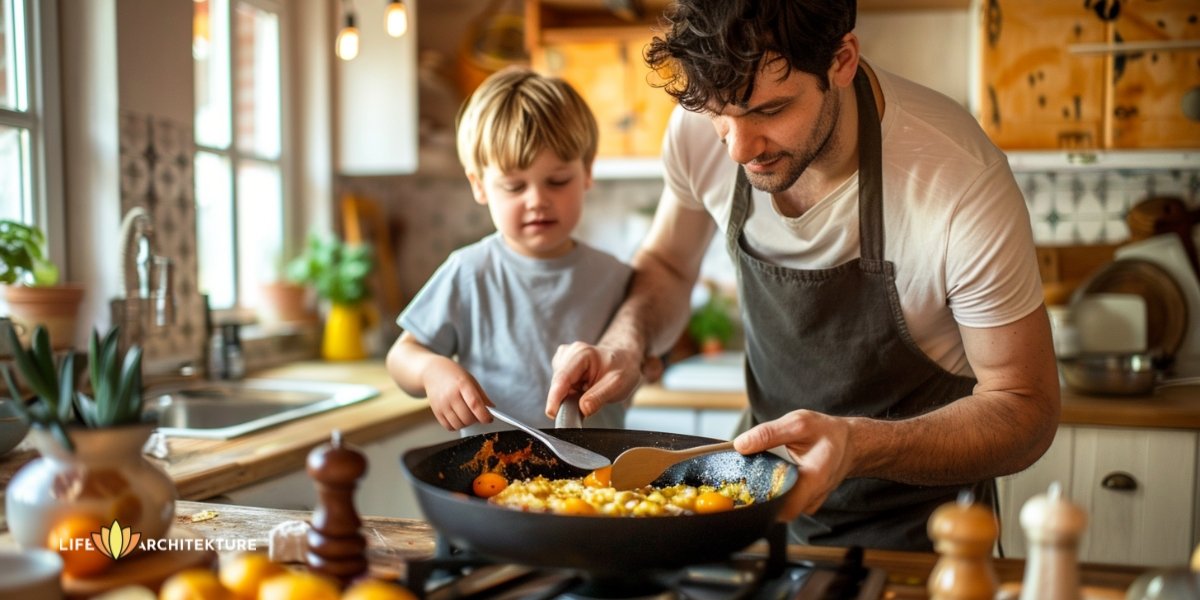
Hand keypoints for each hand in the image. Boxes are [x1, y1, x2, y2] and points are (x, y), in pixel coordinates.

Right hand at [420, 356, 491, 430]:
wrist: (433, 371)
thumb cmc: (454, 375)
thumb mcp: (470, 380)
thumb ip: (482, 395)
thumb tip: (492, 409)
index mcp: (462, 384)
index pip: (474, 404)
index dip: (483, 415)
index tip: (489, 419)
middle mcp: (451, 395)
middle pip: (467, 418)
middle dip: (476, 420)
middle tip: (478, 415)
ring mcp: (442, 404)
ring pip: (458, 425)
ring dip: (467, 424)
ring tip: (468, 415)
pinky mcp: (436, 411)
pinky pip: (449, 427)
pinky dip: (457, 426)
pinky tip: (459, 417)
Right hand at [546, 342, 643, 418]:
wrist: (623, 359)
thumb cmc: (622, 369)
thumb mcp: (618, 384)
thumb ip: (599, 397)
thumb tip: (582, 409)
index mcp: (582, 353)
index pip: (562, 378)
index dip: (555, 397)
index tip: (552, 414)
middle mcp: (568, 352)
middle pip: (558, 384)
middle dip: (567, 400)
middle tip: (587, 406)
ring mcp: (564, 358)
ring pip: (558, 387)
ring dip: (570, 396)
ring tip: (590, 391)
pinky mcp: (562, 366)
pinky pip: (560, 387)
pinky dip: (570, 393)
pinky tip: (583, 388)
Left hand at [732, 409, 855, 520]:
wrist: (848, 444)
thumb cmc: (825, 432)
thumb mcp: (798, 423)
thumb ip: (768, 433)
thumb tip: (740, 445)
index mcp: (814, 479)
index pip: (783, 507)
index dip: (760, 500)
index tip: (744, 486)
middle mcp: (812, 498)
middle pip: (777, 510)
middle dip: (757, 496)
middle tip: (744, 479)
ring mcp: (809, 503)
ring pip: (779, 508)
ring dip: (764, 493)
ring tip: (758, 473)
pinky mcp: (805, 503)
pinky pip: (784, 503)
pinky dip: (773, 491)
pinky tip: (770, 476)